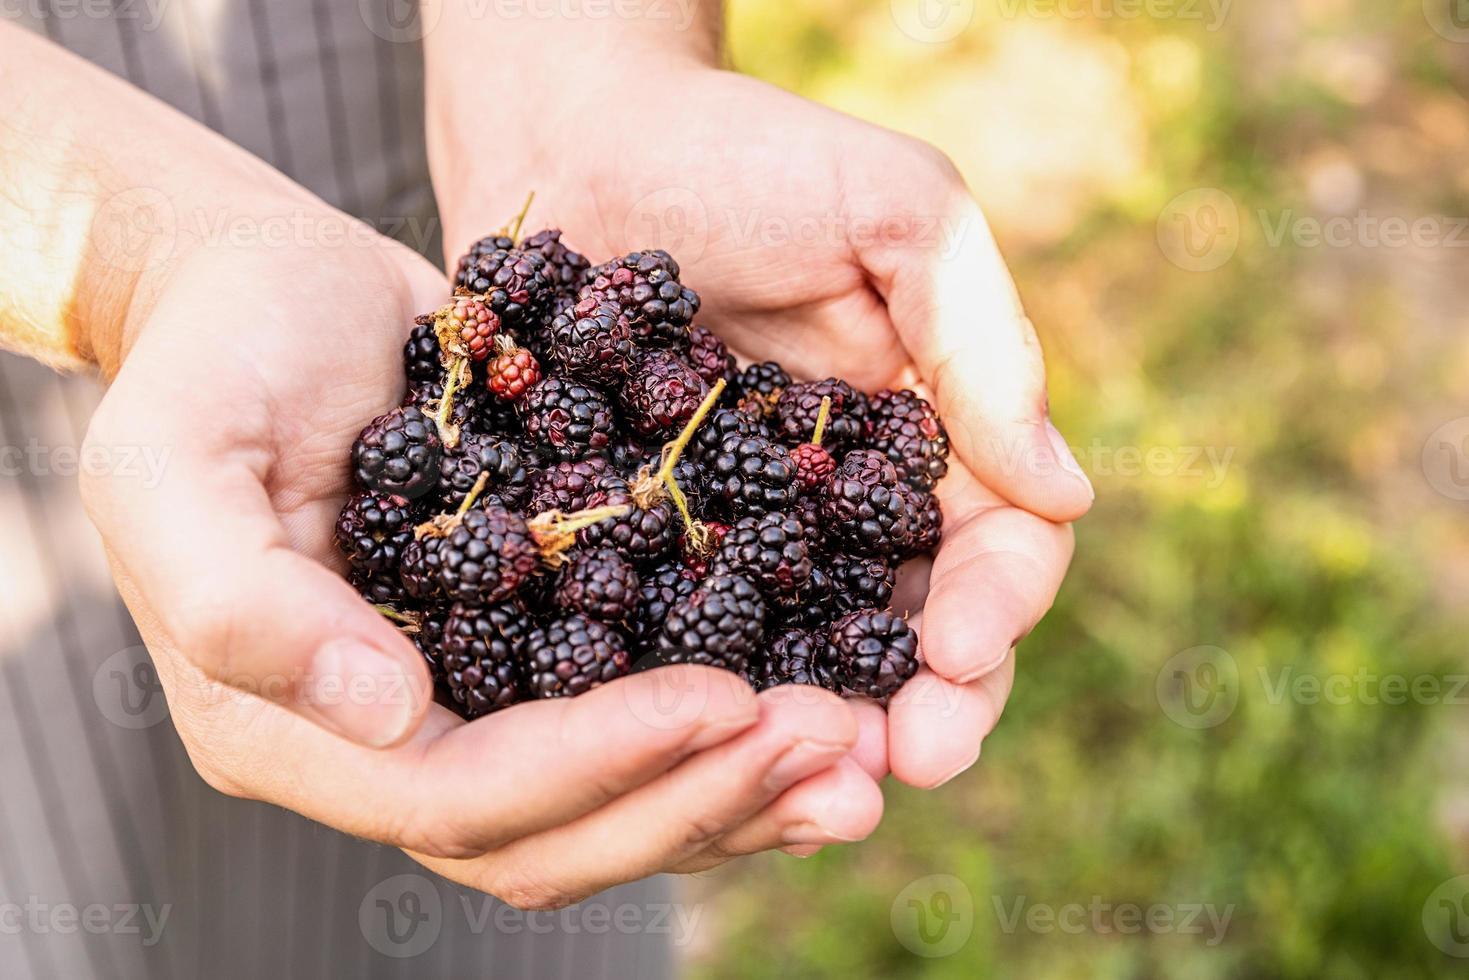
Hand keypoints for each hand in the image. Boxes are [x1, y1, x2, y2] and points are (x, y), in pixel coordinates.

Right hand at [80, 210, 880, 906]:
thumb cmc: (214, 357)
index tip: (725, 699)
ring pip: (613, 805)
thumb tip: (387, 712)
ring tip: (859, 750)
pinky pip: (638, 727)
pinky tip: (828, 706)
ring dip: (739, 791)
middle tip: (833, 747)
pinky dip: (730, 737)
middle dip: (695, 799)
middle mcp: (390, 742)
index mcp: (296, 727)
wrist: (268, 297)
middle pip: (556, 835)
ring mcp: (469, 703)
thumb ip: (242, 596)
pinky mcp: (535, 646)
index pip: (460, 795)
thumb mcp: (175, 457)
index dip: (595, 765)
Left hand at [446, 67, 1092, 788]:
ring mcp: (740, 546)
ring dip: (815, 734)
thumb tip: (1065, 493)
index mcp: (926, 443)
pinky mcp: (635, 558)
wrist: (578, 142)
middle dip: (921, 710)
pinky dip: (692, 702)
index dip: (993, 610)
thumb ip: (980, 342)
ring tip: (809, 788)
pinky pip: (671, 646)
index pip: (993, 550)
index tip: (963, 653)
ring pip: (798, 666)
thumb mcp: (897, 214)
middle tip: (901, 762)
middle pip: (908, 639)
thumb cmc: (751, 155)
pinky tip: (691, 750)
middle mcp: (842, 514)